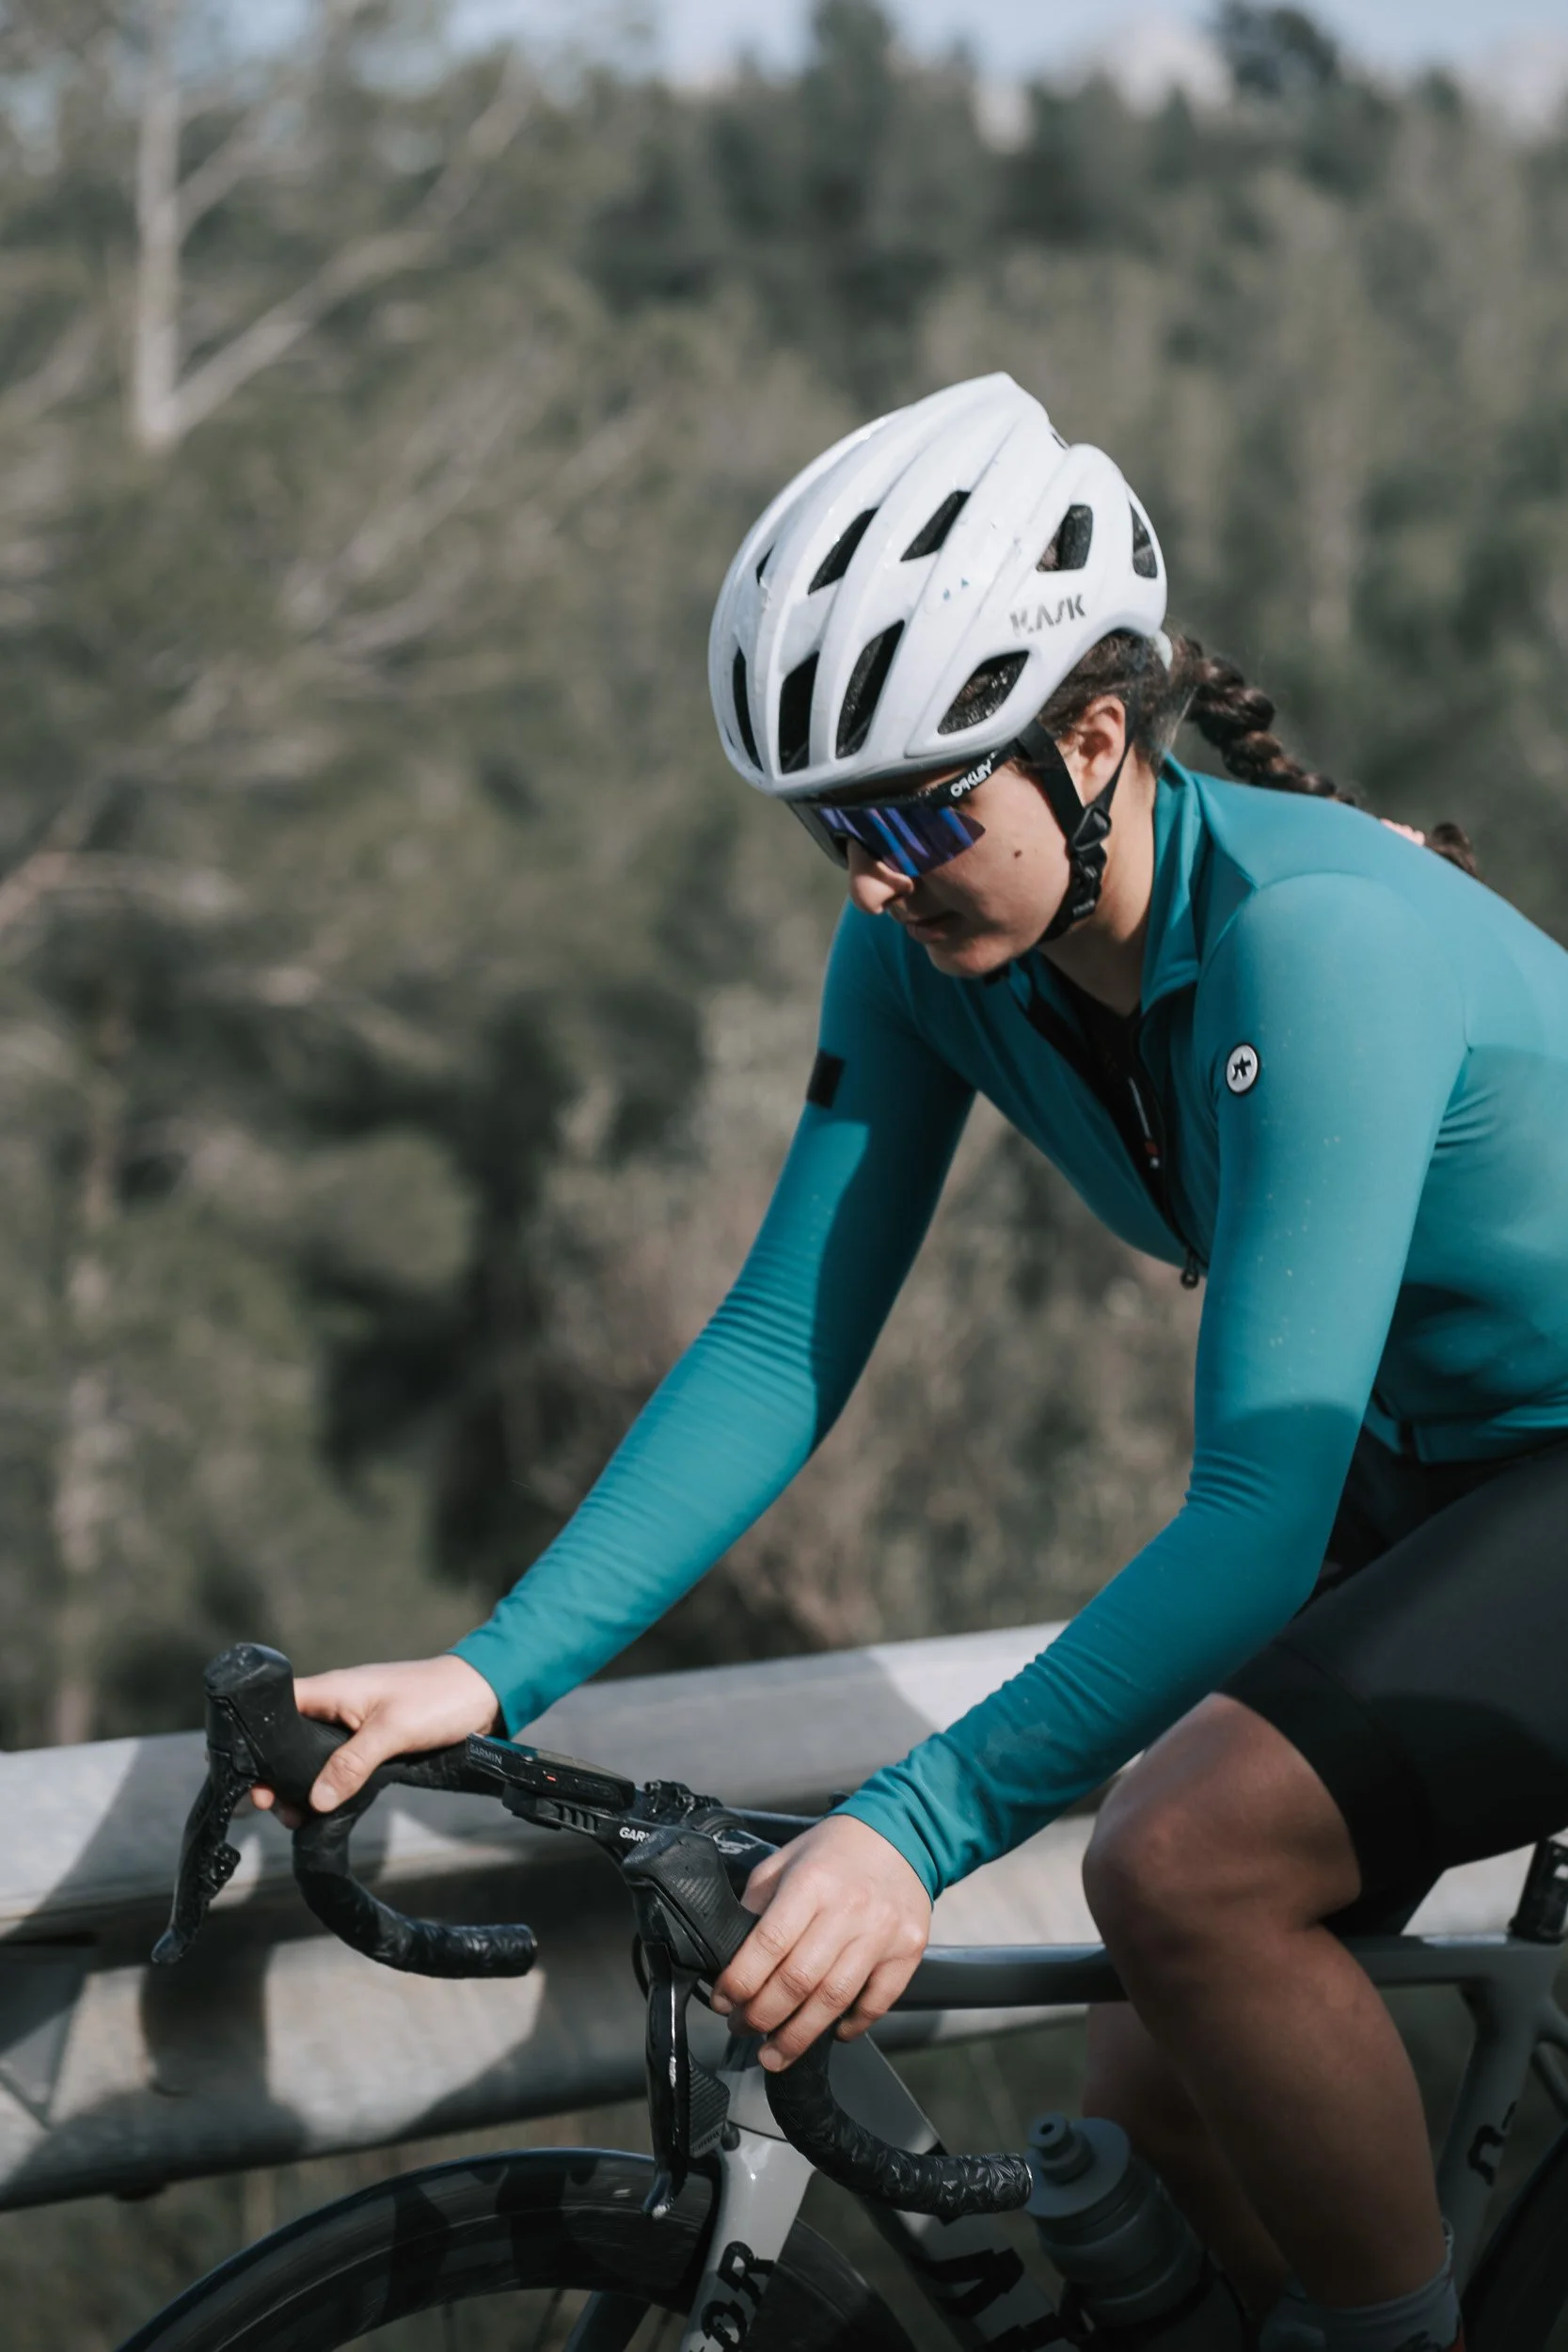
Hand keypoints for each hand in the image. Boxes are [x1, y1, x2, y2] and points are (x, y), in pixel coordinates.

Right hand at [250, 1653, 500, 1822]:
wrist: (482, 1693)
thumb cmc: (437, 1701)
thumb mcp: (392, 1731)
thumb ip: (352, 1763)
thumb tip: (316, 1800)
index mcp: (332, 1691)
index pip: (275, 1707)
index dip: (256, 1740)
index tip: (248, 1777)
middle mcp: (334, 1705)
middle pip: (285, 1739)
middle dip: (274, 1773)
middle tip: (274, 1809)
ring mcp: (350, 1723)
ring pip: (308, 1755)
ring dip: (300, 1784)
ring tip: (296, 1817)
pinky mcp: (368, 1740)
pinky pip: (334, 1763)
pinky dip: (326, 1784)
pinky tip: (322, 1808)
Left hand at [710, 1814, 930, 2070]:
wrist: (901, 1835)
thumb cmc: (835, 1850)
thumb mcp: (785, 1861)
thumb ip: (758, 1903)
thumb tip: (731, 1955)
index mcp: (811, 1883)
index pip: (769, 1944)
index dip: (740, 1981)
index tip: (723, 2001)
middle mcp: (849, 1909)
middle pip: (799, 1980)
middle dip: (762, 2016)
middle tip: (743, 2029)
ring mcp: (882, 1933)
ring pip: (834, 1999)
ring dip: (799, 2036)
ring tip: (774, 2053)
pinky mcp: (907, 1951)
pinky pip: (877, 2002)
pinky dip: (852, 2025)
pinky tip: (831, 2033)